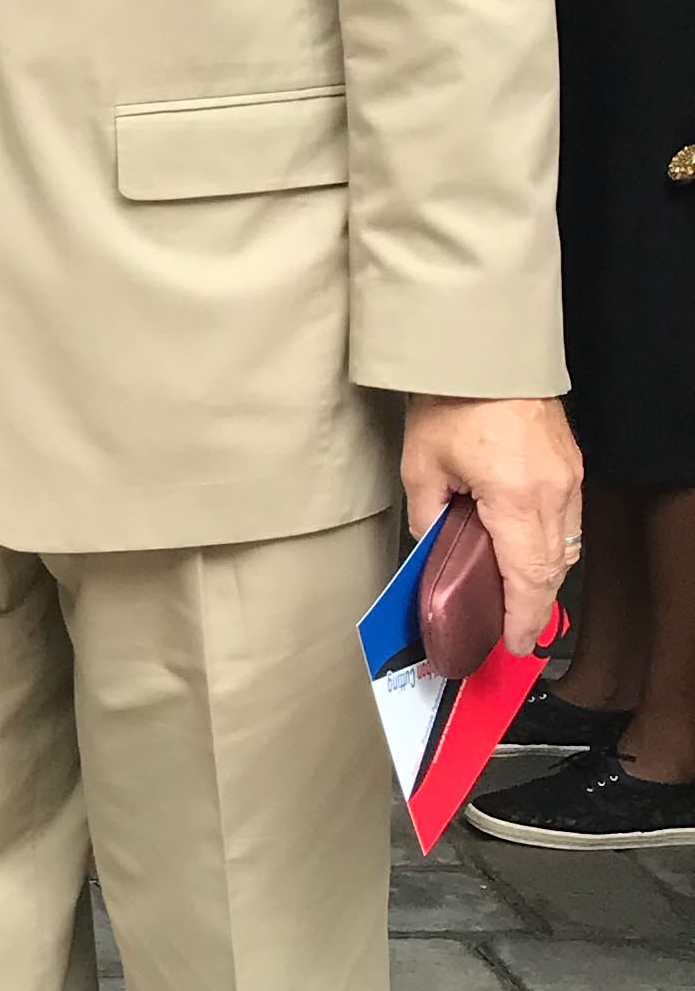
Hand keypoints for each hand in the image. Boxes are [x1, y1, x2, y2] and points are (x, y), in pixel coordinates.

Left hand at [401, 393, 583, 656]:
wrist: (482, 350)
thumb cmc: (449, 399)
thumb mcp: (421, 464)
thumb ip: (428, 515)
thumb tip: (434, 546)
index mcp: (516, 498)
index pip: (528, 577)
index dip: (522, 617)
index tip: (514, 641)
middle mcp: (553, 493)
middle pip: (553, 569)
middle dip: (535, 606)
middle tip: (515, 629)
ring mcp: (568, 478)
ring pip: (566, 546)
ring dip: (544, 576)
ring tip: (518, 598)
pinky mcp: (569, 464)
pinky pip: (568, 520)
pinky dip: (550, 544)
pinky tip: (528, 551)